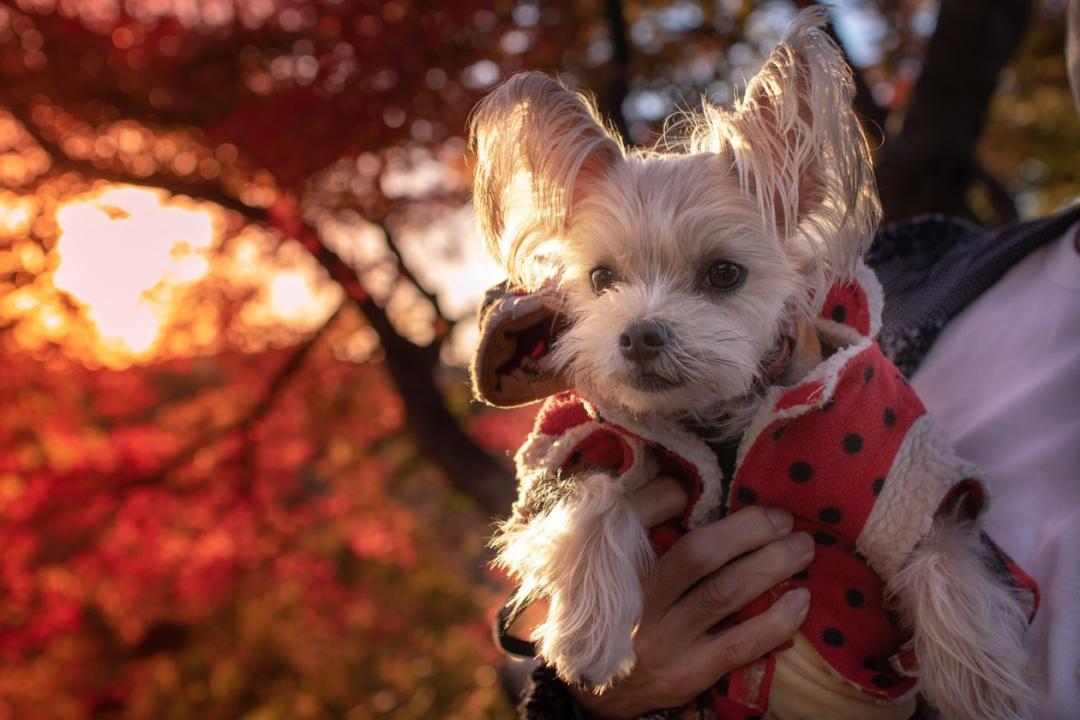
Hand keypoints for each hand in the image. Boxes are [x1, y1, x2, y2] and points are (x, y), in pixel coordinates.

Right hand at [571, 476, 812, 719]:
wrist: (590, 686)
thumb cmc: (605, 609)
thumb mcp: (597, 564)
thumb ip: (631, 523)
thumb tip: (680, 487)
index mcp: (608, 564)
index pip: (637, 514)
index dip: (670, 494)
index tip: (697, 488)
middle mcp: (634, 600)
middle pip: (698, 554)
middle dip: (750, 529)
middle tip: (782, 517)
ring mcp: (662, 639)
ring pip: (725, 593)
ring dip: (773, 565)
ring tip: (803, 547)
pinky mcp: (686, 673)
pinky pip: (739, 644)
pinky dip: (776, 621)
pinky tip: (801, 601)